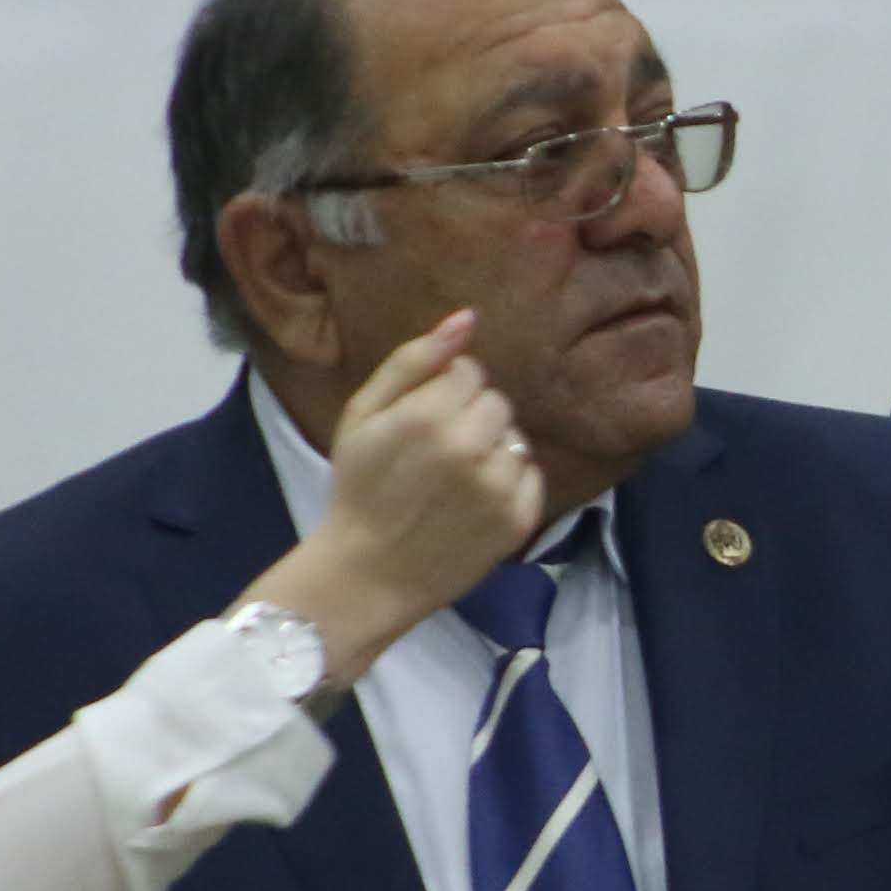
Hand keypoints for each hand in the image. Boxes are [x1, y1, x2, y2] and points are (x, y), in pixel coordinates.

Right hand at [249, 312, 545, 679]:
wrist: (367, 573)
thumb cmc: (358, 488)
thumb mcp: (362, 414)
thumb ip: (413, 359)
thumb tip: (467, 317)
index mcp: (430, 413)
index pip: (470, 371)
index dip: (444, 392)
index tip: (422, 421)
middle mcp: (472, 446)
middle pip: (497, 401)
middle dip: (471, 417)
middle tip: (437, 452)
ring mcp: (500, 486)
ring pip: (515, 438)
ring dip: (492, 450)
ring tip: (455, 480)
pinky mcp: (519, 520)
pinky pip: (531, 476)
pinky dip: (510, 483)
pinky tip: (475, 501)